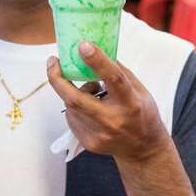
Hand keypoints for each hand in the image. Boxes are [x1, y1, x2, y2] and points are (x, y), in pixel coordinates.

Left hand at [45, 42, 167, 162]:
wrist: (142, 150)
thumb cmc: (142, 114)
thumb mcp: (140, 90)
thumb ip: (119, 72)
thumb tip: (96, 51)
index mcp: (130, 103)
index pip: (113, 79)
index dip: (97, 61)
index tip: (83, 45)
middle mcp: (113, 121)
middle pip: (76, 99)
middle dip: (58, 78)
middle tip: (53, 61)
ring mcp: (99, 134)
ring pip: (72, 106)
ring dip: (74, 92)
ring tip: (91, 91)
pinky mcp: (89, 143)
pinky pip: (72, 118)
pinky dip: (76, 108)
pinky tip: (91, 109)